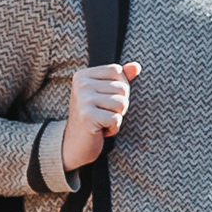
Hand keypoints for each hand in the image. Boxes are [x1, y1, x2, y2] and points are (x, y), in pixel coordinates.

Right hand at [58, 61, 139, 178]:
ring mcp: (83, 100)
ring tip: (101, 121)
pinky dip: (113, 128)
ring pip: (122, 103)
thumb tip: (136, 66)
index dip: (119, 88)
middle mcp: (81, 84)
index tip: (104, 100)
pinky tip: (100, 130)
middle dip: (119, 106)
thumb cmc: (93, 117)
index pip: (117, 71)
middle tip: (102, 114)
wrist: (75, 144)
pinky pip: (117, 119)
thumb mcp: (105, 94)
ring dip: (116, 117)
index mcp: (83, 75)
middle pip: (122, 88)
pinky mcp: (88, 116)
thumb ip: (120, 79)